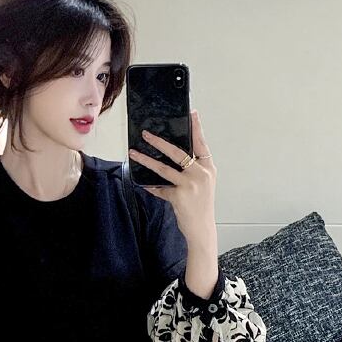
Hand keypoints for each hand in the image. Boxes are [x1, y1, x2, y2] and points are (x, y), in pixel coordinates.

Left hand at [127, 108, 216, 240]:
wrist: (202, 229)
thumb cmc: (200, 206)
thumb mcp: (202, 184)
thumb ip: (191, 170)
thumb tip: (171, 157)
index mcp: (208, 168)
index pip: (201, 143)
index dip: (196, 128)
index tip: (192, 113)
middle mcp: (201, 173)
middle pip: (178, 151)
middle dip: (160, 141)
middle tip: (146, 133)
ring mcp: (190, 184)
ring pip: (163, 168)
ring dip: (146, 160)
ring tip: (134, 153)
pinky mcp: (179, 196)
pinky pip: (159, 188)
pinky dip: (151, 186)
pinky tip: (142, 182)